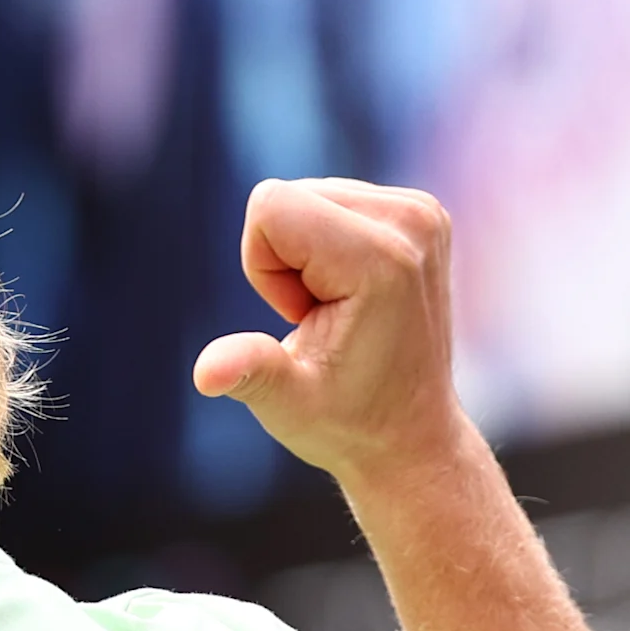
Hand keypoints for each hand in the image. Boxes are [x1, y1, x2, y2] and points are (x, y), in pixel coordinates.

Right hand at [191, 178, 482, 490]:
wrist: (411, 435)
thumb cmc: (348, 423)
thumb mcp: (288, 404)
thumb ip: (249, 372)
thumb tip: (206, 374)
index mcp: (382, 260)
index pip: (272, 206)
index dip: (264, 267)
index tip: (302, 317)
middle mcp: (412, 221)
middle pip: (286, 196)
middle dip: (283, 258)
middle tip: (320, 318)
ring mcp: (423, 213)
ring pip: (306, 195)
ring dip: (303, 254)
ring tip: (337, 311)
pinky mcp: (421, 212)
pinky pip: (333, 200)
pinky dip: (326, 245)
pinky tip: (352, 295)